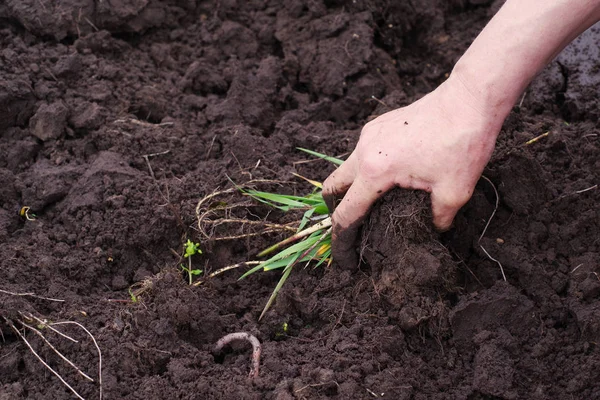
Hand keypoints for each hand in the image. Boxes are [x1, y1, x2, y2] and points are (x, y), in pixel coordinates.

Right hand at [322, 74, 503, 267]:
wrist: (469, 99)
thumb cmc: (462, 143)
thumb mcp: (455, 192)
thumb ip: (439, 219)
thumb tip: (436, 229)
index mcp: (375, 171)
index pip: (346, 213)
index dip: (342, 240)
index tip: (344, 259)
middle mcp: (364, 151)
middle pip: (333, 187)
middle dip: (336, 210)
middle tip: (354, 228)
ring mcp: (369, 135)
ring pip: (346, 168)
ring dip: (352, 188)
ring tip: (374, 204)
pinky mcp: (378, 125)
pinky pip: (361, 153)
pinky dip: (365, 170)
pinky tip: (390, 176)